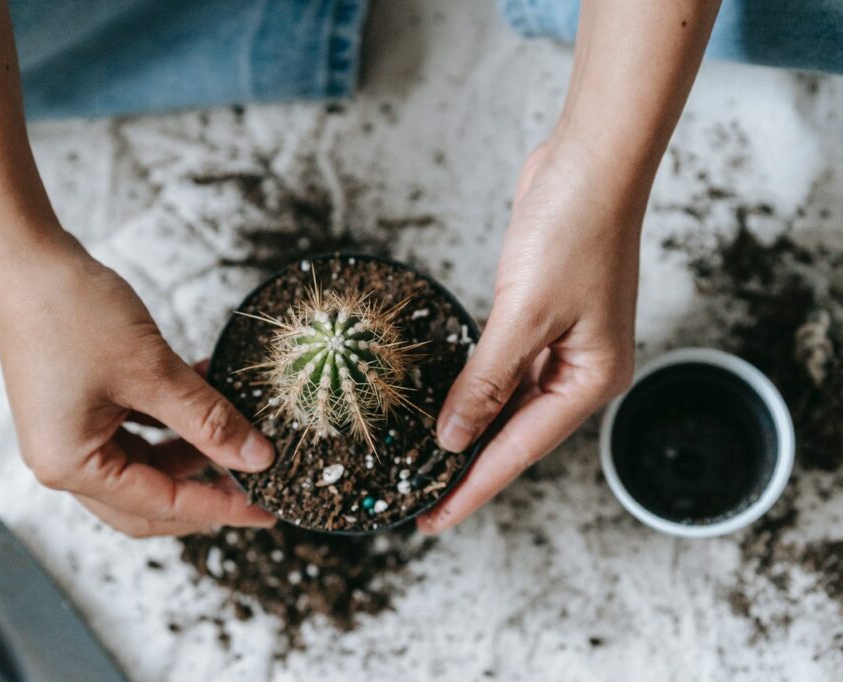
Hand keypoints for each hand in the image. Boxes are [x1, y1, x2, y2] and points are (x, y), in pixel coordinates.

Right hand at [0, 235, 275, 536]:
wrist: (24, 255)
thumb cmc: (71, 311)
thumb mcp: (152, 371)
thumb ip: (209, 420)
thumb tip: (256, 457)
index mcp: (71, 465)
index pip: (160, 505)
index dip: (218, 507)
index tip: (264, 508)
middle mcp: (63, 459)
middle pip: (148, 500)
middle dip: (203, 492)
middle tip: (254, 486)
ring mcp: (68, 433)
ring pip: (145, 463)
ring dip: (191, 449)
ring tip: (237, 428)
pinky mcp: (77, 405)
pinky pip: (135, 429)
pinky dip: (172, 419)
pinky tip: (206, 392)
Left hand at [419, 139, 641, 532]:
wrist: (589, 162)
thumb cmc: (574, 230)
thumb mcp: (524, 314)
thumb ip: (487, 380)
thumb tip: (453, 436)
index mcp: (592, 379)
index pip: (519, 449)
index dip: (472, 488)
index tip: (433, 520)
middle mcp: (581, 370)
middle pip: (515, 433)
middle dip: (467, 466)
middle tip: (418, 500)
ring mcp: (562, 343)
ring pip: (507, 403)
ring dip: (468, 429)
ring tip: (425, 464)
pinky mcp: (540, 318)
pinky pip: (503, 369)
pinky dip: (475, 389)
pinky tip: (447, 406)